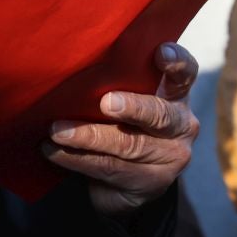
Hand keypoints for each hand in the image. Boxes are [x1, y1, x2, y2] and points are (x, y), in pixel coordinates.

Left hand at [44, 41, 198, 216]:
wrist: (126, 181)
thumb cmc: (119, 124)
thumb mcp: (123, 100)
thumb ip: (113, 85)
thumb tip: (68, 66)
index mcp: (174, 96)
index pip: (183, 74)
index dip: (176, 62)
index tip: (159, 53)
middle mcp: (180, 125)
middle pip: (159, 114)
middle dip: (132, 107)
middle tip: (106, 103)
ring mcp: (170, 158)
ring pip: (128, 145)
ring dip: (88, 137)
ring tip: (56, 131)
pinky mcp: (150, 184)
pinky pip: (110, 168)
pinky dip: (76, 158)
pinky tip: (53, 151)